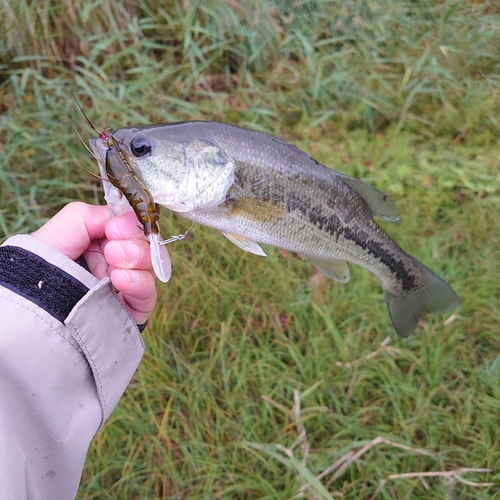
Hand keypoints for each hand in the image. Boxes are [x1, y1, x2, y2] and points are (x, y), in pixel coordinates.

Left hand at [31, 202, 156, 324]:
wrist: (36, 297)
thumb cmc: (49, 255)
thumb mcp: (74, 219)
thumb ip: (105, 213)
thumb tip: (130, 221)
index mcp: (109, 242)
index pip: (138, 230)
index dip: (133, 227)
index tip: (116, 229)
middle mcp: (120, 263)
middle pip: (148, 247)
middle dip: (134, 244)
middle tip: (113, 247)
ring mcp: (127, 286)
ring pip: (151, 269)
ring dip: (137, 261)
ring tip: (114, 264)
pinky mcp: (132, 309)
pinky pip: (149, 294)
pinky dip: (139, 283)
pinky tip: (120, 279)